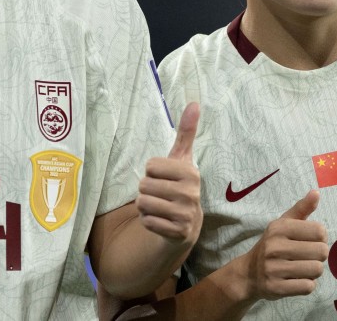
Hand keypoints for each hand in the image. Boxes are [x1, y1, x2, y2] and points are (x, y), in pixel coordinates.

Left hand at [135, 102, 201, 243]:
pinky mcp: (178, 233)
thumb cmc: (179, 184)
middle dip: (146, 190)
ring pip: (142, 203)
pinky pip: (146, 222)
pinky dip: (148, 222)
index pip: (150, 166)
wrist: (188, 224)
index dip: (152, 172)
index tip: (164, 177)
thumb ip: (186, 132)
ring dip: (145, 206)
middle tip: (160, 194)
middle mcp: (191, 193)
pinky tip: (161, 220)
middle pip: (143, 185)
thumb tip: (194, 103)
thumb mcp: (182, 158)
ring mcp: (185, 214)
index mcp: (190, 172)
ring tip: (159, 206)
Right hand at [241, 190, 327, 299]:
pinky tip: (296, 280)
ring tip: (302, 268)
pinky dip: (307, 285)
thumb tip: (316, 192)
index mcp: (279, 228)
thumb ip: (301, 209)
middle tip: (307, 256)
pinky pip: (308, 287)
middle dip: (319, 256)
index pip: (320, 231)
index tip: (310, 241)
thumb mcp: (283, 224)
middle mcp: (275, 246)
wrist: (249, 274)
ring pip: (317, 270)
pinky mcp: (276, 288)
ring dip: (314, 271)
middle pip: (322, 252)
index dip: (321, 238)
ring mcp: (274, 268)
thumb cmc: (272, 245)